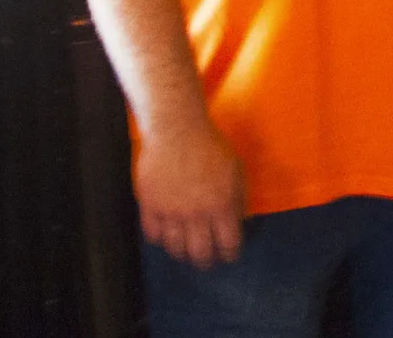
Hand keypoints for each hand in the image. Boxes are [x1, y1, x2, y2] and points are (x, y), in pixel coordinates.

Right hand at [135, 116, 244, 266]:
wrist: (177, 129)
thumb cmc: (211, 147)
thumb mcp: (236, 171)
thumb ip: (239, 200)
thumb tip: (242, 223)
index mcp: (222, 205)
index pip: (228, 244)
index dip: (230, 255)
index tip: (228, 256)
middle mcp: (196, 213)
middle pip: (200, 253)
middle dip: (205, 262)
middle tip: (206, 262)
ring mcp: (171, 211)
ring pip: (175, 249)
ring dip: (182, 254)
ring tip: (186, 252)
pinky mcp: (150, 206)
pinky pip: (153, 236)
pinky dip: (160, 240)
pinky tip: (166, 236)